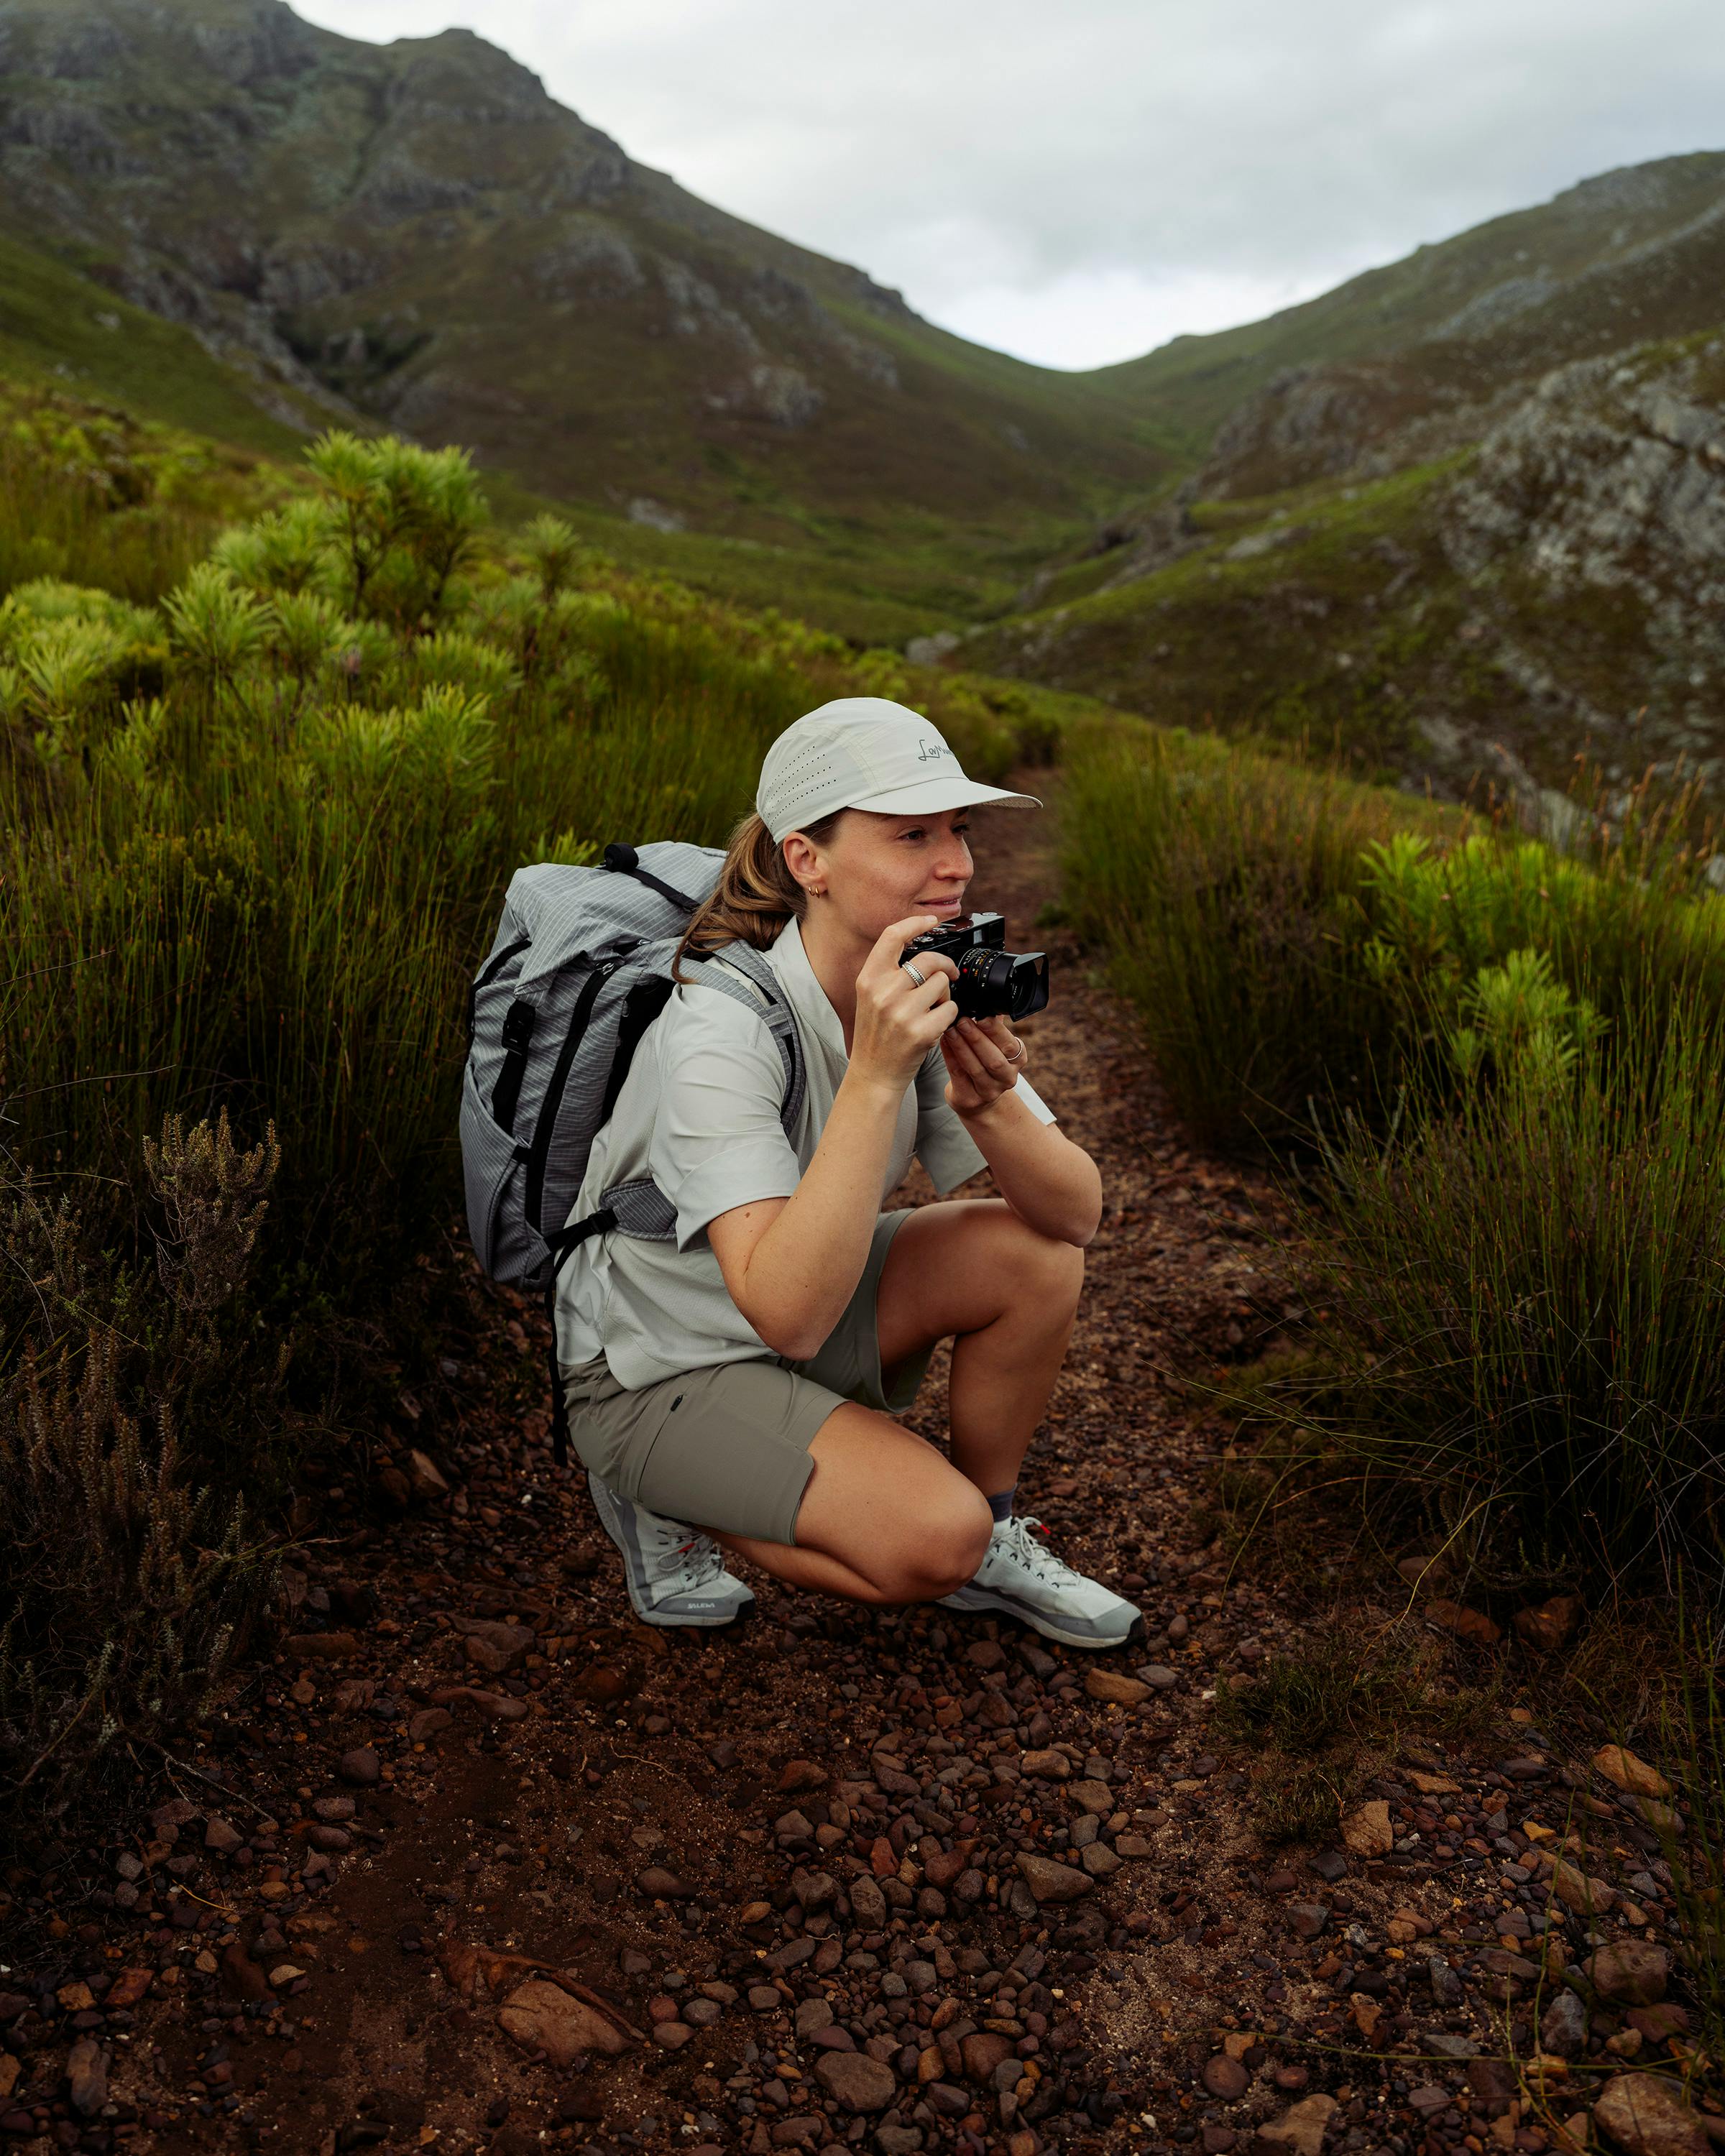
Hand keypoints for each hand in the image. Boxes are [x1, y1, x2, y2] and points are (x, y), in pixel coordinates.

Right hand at [848, 915, 959, 1090]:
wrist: (873, 1074)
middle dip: (945, 966)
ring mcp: (902, 1012)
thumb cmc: (876, 1035)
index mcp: (869, 979)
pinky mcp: (921, 1031)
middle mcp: (883, 992)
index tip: (931, 920)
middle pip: (929, 959)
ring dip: (945, 995)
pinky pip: (951, 1009)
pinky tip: (934, 1026)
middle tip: (949, 975)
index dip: (915, 923)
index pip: (892, 936)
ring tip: (932, 1010)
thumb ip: (888, 972)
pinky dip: (949, 1016)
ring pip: (943, 984)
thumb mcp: (870, 997)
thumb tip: (918, 946)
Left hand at [941, 1011, 1028, 1118]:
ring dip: (961, 1046)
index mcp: (1018, 1060)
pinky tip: (943, 1041)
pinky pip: (958, 1075)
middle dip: (976, 1038)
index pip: (1010, 1045)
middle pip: (994, 1058)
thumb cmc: (985, 1063)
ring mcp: (989, 1091)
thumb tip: (987, 1000)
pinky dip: (950, 1056)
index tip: (981, 1015)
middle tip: (962, 1020)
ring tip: (949, 1029)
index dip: (995, 1030)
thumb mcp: (995, 1045)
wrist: (978, 1099)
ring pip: (975, 1068)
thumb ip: (993, 1025)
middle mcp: (1007, 1078)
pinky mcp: (970, 1099)